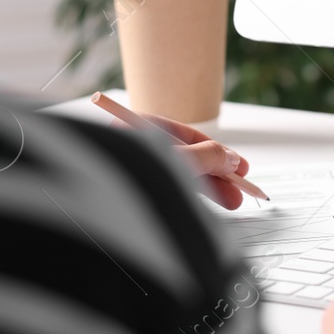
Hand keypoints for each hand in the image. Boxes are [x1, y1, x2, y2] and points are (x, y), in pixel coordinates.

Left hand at [106, 109, 250, 209]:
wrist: (94, 206)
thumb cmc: (128, 176)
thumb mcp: (179, 160)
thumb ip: (208, 157)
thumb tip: (230, 158)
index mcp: (136, 128)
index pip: (186, 135)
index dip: (218, 151)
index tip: (239, 166)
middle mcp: (134, 147)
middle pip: (186, 156)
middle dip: (218, 173)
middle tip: (238, 188)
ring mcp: (133, 170)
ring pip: (179, 175)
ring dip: (209, 188)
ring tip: (232, 201)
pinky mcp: (132, 193)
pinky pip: (169, 189)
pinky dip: (192, 195)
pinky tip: (210, 203)